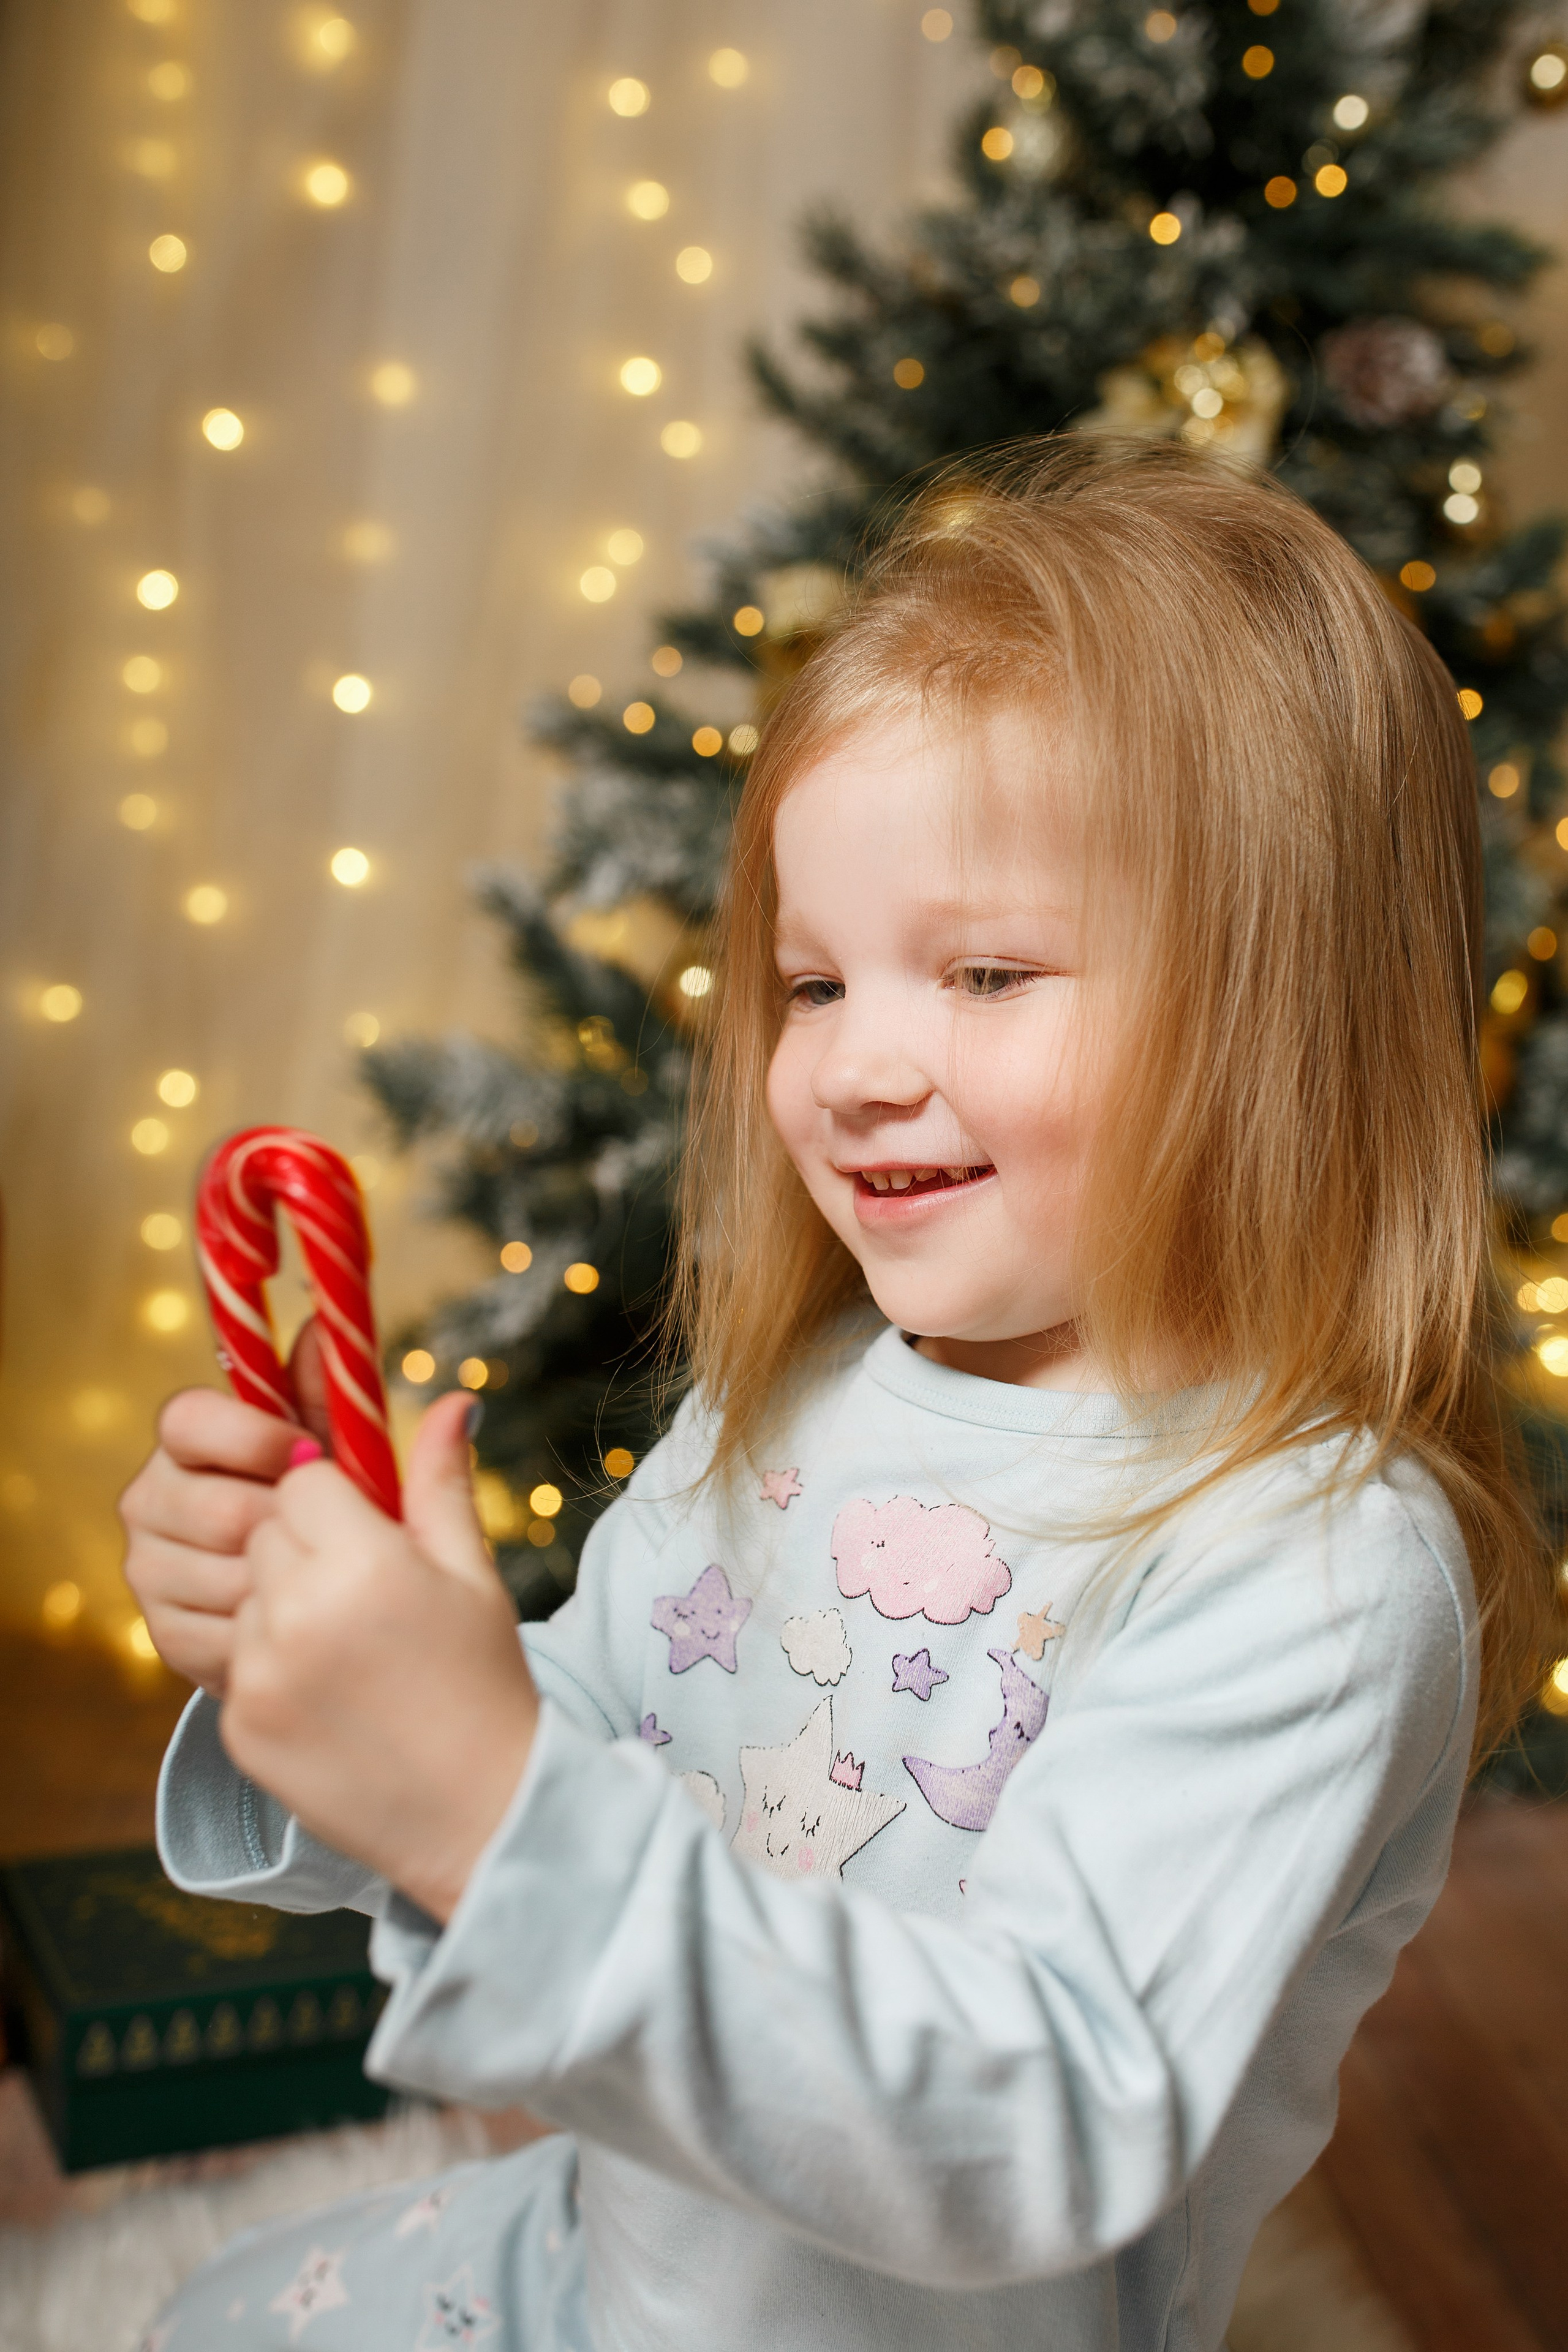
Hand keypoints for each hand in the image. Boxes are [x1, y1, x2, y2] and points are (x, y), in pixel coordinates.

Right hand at [119, 1322, 334, 1695]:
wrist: (313, 1603)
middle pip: (211, 1506)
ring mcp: (149, 1567)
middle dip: (281, 1520)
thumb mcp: (331, 1444)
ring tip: (315, 1571)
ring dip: (283, 1578)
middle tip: (324, 1527)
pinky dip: (271, 1627)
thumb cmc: (324, 1505)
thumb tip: (325, 1323)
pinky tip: (294, 1616)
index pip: (185, 1418)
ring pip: (222, 1572)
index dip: (250, 1436)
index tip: (307, 1452)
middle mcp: (149, 1498)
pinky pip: (224, 1630)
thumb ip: (325, 1389)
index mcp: (184, 1441)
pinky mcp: (163, 1631)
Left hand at [222, 1391, 538, 1923]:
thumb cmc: (484, 1681)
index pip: (304, 1481)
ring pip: (245, 1594)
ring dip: (282, 1606)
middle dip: (305, 1549)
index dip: (335, 1501)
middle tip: (362, 1594)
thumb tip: (455, 1398)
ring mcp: (260, 1674)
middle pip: (266, 1533)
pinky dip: (271, 1668)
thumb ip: (440, 1482)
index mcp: (362, 1562)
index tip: (367, 1532)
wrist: (478, 1813)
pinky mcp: (238, 1724)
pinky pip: (235, 1659)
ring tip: (348, 1649)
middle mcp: (298, 1612)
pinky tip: (329, 1695)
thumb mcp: (471, 1574)